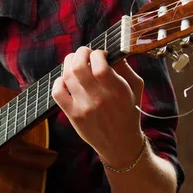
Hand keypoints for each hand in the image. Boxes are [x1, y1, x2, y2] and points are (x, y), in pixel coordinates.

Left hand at [52, 46, 145, 167]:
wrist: (119, 142)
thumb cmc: (128, 111)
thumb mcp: (135, 87)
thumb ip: (125, 68)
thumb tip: (112, 50)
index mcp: (117, 90)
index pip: (100, 65)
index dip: (97, 53)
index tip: (100, 54)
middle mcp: (98, 98)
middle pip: (79, 67)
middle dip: (80, 53)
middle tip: (84, 52)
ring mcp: (83, 107)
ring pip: (67, 76)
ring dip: (69, 63)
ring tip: (75, 61)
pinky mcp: (72, 114)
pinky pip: (57, 92)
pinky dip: (58, 81)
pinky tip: (65, 80)